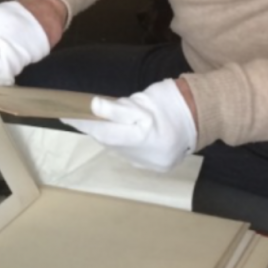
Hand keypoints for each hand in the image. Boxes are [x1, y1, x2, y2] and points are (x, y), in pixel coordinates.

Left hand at [64, 79, 196, 172]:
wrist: (202, 114)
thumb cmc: (170, 103)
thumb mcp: (142, 101)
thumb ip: (116, 109)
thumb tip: (92, 106)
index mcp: (142, 138)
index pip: (103, 133)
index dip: (83, 124)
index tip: (65, 115)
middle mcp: (145, 157)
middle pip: (110, 142)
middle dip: (96, 128)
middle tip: (82, 114)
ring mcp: (152, 164)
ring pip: (119, 149)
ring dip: (110, 136)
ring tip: (106, 121)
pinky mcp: (157, 166)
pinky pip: (131, 155)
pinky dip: (124, 143)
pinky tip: (126, 133)